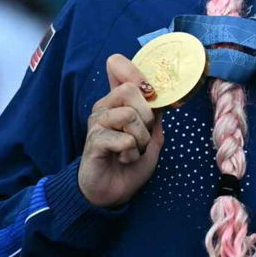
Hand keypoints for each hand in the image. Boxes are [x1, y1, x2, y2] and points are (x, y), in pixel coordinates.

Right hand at [78, 55, 164, 207]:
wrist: (113, 191)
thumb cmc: (131, 161)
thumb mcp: (151, 135)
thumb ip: (155, 114)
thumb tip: (161, 96)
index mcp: (118, 101)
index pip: (117, 65)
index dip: (135, 70)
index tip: (149, 90)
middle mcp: (104, 106)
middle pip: (130, 89)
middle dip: (147, 116)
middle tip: (143, 135)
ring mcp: (96, 123)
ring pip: (129, 115)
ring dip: (141, 138)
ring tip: (134, 150)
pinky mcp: (94, 141)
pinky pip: (124, 138)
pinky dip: (132, 152)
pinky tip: (124, 158)